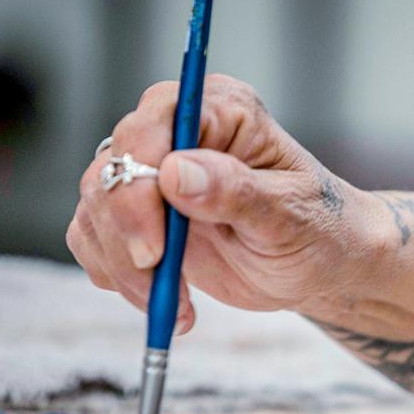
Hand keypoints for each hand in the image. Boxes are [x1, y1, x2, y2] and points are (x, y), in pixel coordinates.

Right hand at [66, 76, 379, 330]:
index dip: (141, 184)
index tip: (156, 246)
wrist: (319, 264)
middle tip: (159, 279)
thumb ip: (235, 192)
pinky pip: (94, 237)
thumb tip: (175, 171)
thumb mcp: (290, 216)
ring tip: (174, 303)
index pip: (153, 125)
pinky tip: (164, 299)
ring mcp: (152, 171)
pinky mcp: (138, 213)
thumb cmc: (318, 230)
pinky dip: (117, 276)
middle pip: (113, 168)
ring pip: (96, 207)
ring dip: (123, 264)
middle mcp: (177, 130)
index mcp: (222, 110)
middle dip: (127, 233)